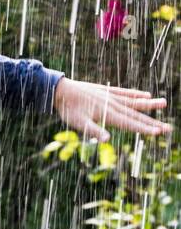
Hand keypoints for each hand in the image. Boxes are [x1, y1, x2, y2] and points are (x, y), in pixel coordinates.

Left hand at [53, 78, 171, 142]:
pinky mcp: (107, 91)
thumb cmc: (68, 109)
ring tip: (164, 103)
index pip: (130, 124)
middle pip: (136, 115)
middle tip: (169, 128)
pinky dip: (135, 94)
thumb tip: (107, 139)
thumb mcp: (78, 123)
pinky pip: (124, 93)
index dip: (144, 129)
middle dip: (152, 122)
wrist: (59, 89)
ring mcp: (111, 96)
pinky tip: (145, 94)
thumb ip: (93, 130)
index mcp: (108, 113)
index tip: (159, 133)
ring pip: (134, 101)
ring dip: (149, 104)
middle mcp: (113, 104)